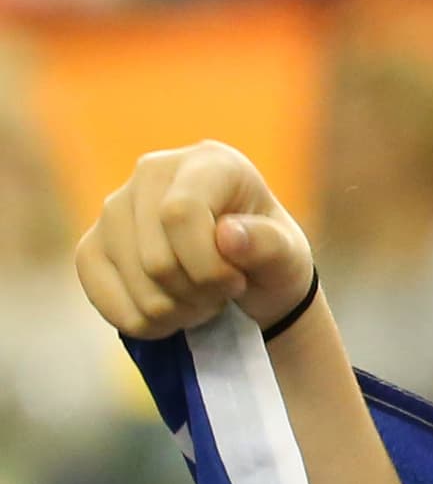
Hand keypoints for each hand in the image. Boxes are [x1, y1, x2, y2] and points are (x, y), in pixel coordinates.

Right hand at [76, 142, 312, 339]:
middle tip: (223, 293)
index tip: (237, 280)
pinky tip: (173, 310)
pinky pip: (105, 299)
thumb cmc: (269, 259)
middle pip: (156, 257)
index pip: (179, 213)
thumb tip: (228, 235)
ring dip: (177, 310)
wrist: (248, 279)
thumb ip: (270, 245)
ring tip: (202, 298)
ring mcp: (114, 208)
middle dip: (198, 293)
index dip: (208, 265)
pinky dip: (146, 322)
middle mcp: (152, 172)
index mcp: (209, 162)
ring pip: (134, 282)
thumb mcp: (289, 256)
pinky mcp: (92, 246)